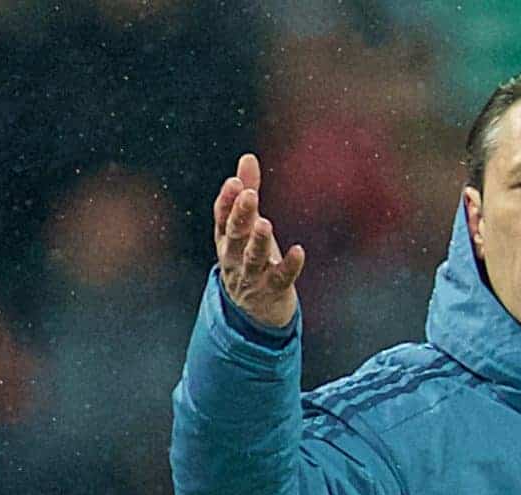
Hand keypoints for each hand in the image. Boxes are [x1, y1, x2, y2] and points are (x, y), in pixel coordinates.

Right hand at [213, 153, 304, 327]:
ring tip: (265, 223)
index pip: (222, 217)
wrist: (255, 310)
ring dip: (258, 240)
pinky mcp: (272, 290)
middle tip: (250, 195)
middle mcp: (234, 257)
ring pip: (252, 258)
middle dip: (240, 215)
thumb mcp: (247, 227)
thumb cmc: (251, 259)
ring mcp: (252, 276)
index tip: (235, 182)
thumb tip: (248, 157)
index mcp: (226, 239)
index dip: (227, 200)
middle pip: (234, 235)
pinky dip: (290, 265)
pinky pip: (281, 277)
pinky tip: (299, 251)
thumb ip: (247, 194)